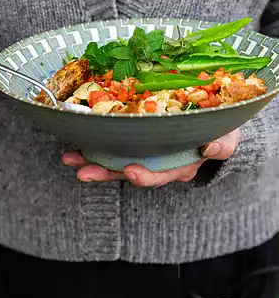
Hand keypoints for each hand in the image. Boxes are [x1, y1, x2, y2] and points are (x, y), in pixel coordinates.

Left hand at [62, 129, 240, 186]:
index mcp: (179, 165)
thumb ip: (221, 145)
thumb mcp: (226, 138)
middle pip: (128, 172)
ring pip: (115, 161)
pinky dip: (95, 144)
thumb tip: (210, 148)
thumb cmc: (219, 132)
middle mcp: (157, 163)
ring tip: (71, 158)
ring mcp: (143, 152)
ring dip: (92, 160)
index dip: (146, 176)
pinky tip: (78, 142)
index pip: (161, 175)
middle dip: (105, 172)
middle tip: (84, 170)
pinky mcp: (133, 138)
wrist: (210, 121)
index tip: (130, 171)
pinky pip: (113, 144)